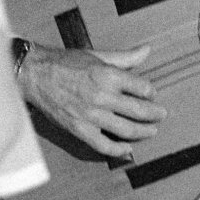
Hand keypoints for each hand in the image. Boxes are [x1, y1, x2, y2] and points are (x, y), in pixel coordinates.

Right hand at [19, 44, 166, 156]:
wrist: (37, 75)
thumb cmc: (67, 63)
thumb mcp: (99, 55)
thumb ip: (125, 57)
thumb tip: (147, 50)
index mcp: (109, 75)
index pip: (142, 88)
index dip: (151, 93)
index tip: (153, 95)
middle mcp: (103, 96)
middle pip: (138, 111)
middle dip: (154, 114)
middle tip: (162, 115)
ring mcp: (91, 116)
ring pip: (126, 130)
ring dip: (143, 132)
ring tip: (152, 131)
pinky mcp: (80, 130)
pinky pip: (104, 145)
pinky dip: (119, 150)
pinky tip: (128, 148)